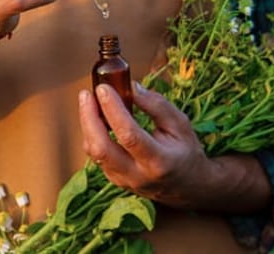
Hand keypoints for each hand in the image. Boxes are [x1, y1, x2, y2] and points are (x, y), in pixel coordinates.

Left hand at [78, 82, 218, 207]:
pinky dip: (92, 133)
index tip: (104, 89)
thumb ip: (157, 105)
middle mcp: (137, 175)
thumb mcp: (181, 125)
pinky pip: (96, 155)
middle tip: (86, 94)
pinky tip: (96, 118)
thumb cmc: (185, 152)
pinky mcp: (114, 179)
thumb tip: (132, 87)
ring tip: (90, 101)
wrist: (187, 186)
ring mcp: (123, 180)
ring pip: (94, 152)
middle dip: (89, 118)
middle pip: (101, 148)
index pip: (129, 135)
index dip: (113, 110)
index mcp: (159, 162)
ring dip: (87, 124)